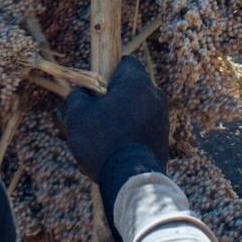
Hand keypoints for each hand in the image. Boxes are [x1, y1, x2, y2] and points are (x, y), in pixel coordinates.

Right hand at [64, 56, 169, 185]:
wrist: (131, 179)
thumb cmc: (102, 141)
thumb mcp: (77, 114)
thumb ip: (77, 96)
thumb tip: (81, 93)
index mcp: (138, 83)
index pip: (125, 63)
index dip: (107, 71)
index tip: (95, 88)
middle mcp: (156, 96)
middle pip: (131, 87)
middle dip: (113, 97)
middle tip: (94, 115)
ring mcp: (163, 117)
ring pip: (137, 108)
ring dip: (121, 116)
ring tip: (102, 136)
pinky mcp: (164, 137)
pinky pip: (143, 126)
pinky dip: (131, 132)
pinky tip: (116, 148)